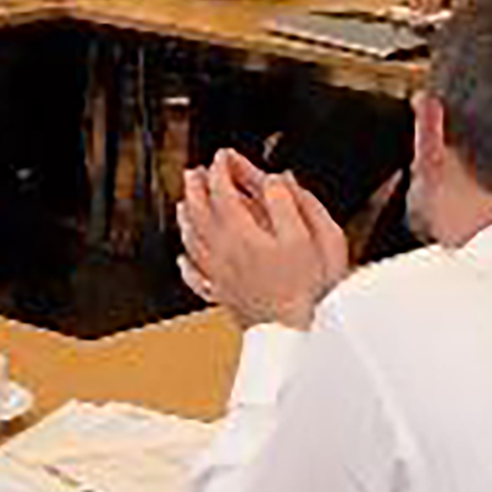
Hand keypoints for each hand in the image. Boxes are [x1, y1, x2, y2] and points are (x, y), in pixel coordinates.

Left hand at [173, 148, 349, 328]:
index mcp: (243, 233)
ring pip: (192, 241)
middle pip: (199, 213)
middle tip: (194, 172)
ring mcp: (219, 276)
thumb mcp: (309, 236)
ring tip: (182, 205)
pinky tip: (183, 260)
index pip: (223, 191)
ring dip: (185, 218)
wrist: (295, 335)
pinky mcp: (223, 297)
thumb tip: (276, 180)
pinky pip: (195, 278)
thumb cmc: (307, 288)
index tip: (224, 156)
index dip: (222, 170)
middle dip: (195, 188)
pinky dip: (186, 265)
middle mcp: (223, 253)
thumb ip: (288, 203)